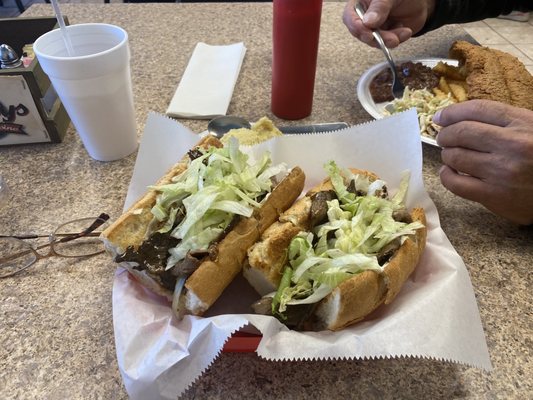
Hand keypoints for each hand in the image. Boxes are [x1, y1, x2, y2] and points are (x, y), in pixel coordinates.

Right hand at [343, 0, 434, 47]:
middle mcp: (364, 17)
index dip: (356, 27)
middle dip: (376, 38)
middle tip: (390, 38)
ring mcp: (374, 28)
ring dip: (388, 40)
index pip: (349, 17)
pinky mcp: (384, 37)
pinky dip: (397, 40)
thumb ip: (379, 8)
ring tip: (403, 33)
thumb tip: (367, 22)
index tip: (368, 34)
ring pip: (374, 41)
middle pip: (361, 33)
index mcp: (360, 3)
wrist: (420, 3)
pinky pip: (386, 44)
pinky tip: (406, 31)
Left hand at [435, 100, 532, 224]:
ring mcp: (502, 171)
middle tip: (444, 138)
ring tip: (451, 155)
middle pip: (461, 132)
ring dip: (447, 154)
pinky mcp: (494, 195)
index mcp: (524, 123)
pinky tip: (450, 172)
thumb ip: (505, 122)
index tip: (440, 117)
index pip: (478, 109)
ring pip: (455, 157)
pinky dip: (446, 176)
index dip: (453, 112)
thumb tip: (460, 118)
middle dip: (446, 134)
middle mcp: (512, 145)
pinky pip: (455, 183)